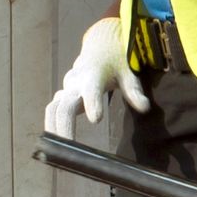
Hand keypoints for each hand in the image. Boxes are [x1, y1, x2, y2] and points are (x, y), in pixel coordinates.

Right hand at [44, 18, 150, 137]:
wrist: (99, 44)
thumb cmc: (116, 61)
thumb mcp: (128, 73)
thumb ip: (134, 91)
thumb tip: (144, 108)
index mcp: (94, 75)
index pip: (92, 90)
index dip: (92, 103)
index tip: (96, 119)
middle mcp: (77, 83)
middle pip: (65, 106)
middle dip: (64, 126)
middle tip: (69, 146)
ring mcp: (67, 89)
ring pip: (54, 109)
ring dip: (53, 129)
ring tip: (55, 151)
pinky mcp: (63, 94)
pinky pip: (53, 110)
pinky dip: (52, 126)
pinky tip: (54, 145)